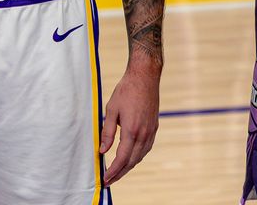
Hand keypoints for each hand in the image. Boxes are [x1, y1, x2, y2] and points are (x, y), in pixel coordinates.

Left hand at [100, 65, 159, 184]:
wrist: (145, 77)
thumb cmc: (126, 91)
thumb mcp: (111, 110)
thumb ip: (107, 132)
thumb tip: (102, 151)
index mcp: (132, 130)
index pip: (122, 159)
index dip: (112, 171)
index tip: (104, 179)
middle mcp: (143, 134)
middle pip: (131, 162)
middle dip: (119, 173)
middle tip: (108, 181)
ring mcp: (151, 131)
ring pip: (140, 156)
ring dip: (129, 167)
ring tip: (118, 172)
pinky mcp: (154, 127)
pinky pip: (146, 148)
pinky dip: (137, 157)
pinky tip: (131, 158)